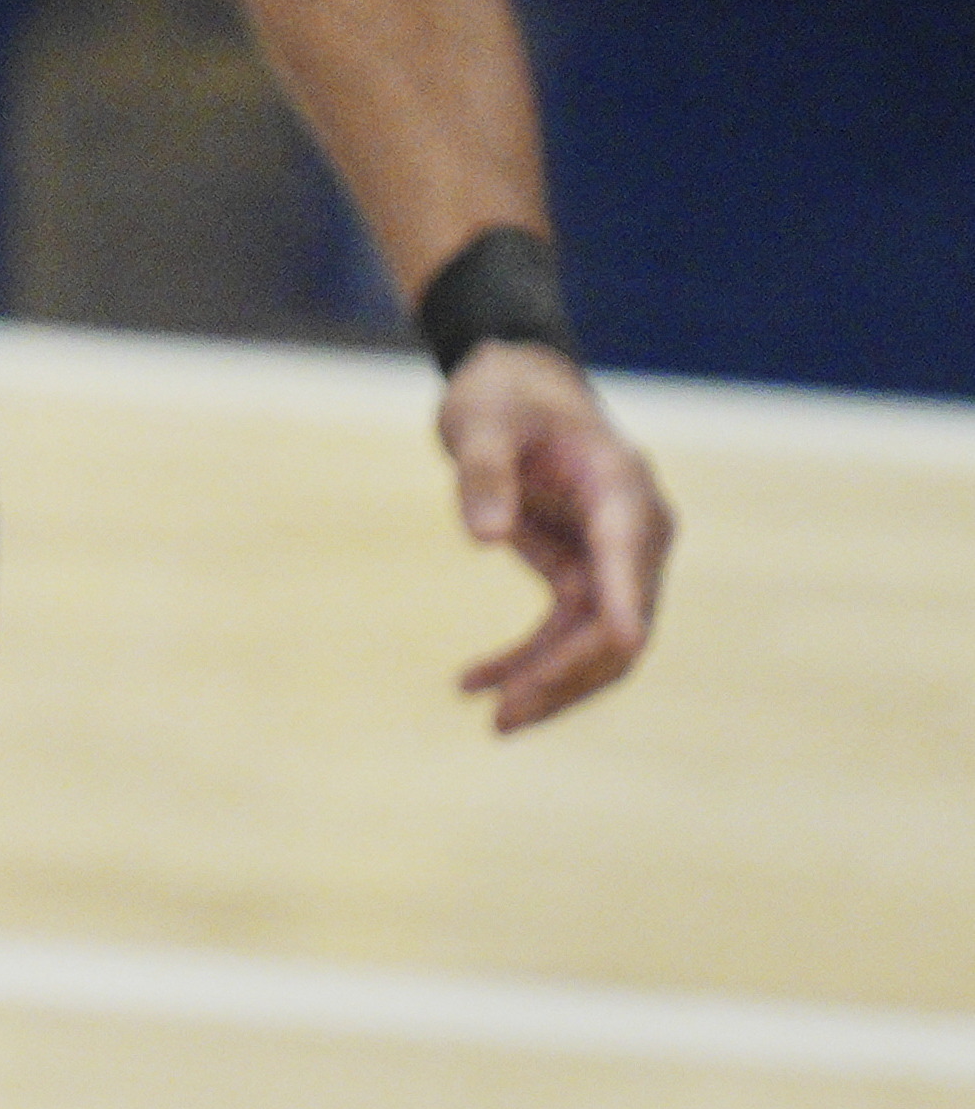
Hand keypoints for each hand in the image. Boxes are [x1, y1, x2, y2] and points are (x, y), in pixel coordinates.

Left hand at [439, 342, 672, 730]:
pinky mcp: (585, 571)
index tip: (620, 647)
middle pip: (620, 624)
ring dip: (549, 683)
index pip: (629, 562)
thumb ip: (483, 472)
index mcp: (621, 491)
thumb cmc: (502, 397)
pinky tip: (474, 684)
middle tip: (505, 718)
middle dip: (568, 675)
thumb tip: (484, 539)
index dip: (625, 608)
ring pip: (596, 644)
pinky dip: (527, 660)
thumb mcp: (480, 422)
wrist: (516, 387)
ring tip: (492, 721)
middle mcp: (634, 533)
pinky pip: (565, 632)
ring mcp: (614, 558)